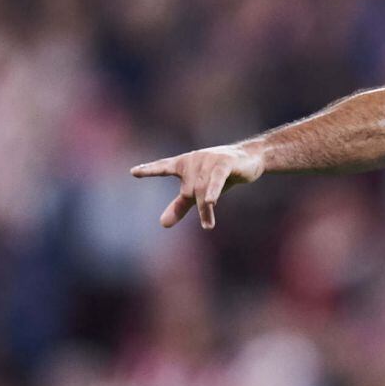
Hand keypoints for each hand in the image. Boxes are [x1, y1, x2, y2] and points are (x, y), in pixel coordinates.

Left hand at [131, 144, 265, 228]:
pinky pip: (216, 180)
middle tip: (208, 225)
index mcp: (184, 164)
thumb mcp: (199, 191)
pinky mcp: (224, 162)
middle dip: (199, 208)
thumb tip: (162, 224)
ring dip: (206, 209)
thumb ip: (180, 205)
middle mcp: (193, 160)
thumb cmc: (222, 174)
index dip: (149, 169)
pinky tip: (210, 202)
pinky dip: (212, 191)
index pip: (164, 166)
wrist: (250, 159)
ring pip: (202, 190)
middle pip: (189, 190)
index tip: (134, 172)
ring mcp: (208, 160)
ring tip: (208, 226)